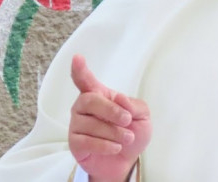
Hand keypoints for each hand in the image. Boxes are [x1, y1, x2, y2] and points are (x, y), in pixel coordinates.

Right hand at [68, 54, 152, 181]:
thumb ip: (133, 105)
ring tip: (126, 138)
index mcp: (100, 94)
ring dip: (113, 132)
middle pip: (90, 100)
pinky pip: (87, 141)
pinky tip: (115, 147)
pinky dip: (105, 145)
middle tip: (127, 120)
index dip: (80, 70)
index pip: (86, 80)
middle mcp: (84, 107)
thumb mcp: (142, 116)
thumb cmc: (132, 132)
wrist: (126, 161)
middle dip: (111, 111)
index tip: (77, 58)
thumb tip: (119, 98)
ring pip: (91, 124)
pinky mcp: (75, 143)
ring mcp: (77, 124)